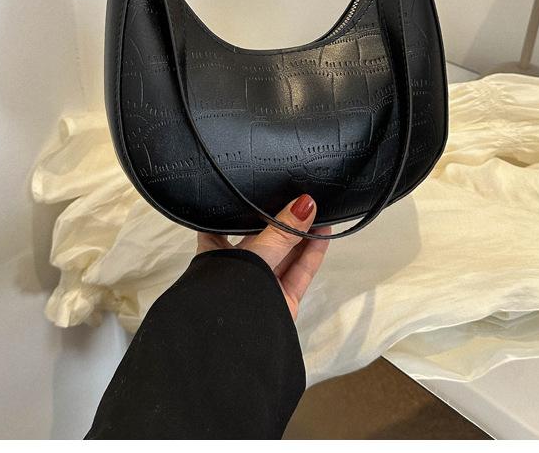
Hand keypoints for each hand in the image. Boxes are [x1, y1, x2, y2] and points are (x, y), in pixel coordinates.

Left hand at [196, 194, 330, 319]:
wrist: (235, 349)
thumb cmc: (229, 294)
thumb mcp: (255, 254)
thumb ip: (282, 231)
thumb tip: (306, 203)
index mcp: (214, 256)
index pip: (223, 225)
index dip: (238, 209)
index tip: (255, 189)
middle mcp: (237, 270)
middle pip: (262, 239)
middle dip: (281, 221)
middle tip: (301, 196)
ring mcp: (261, 286)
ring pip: (284, 254)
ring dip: (302, 234)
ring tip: (319, 208)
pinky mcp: (282, 301)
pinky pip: (299, 272)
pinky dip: (312, 254)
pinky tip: (324, 233)